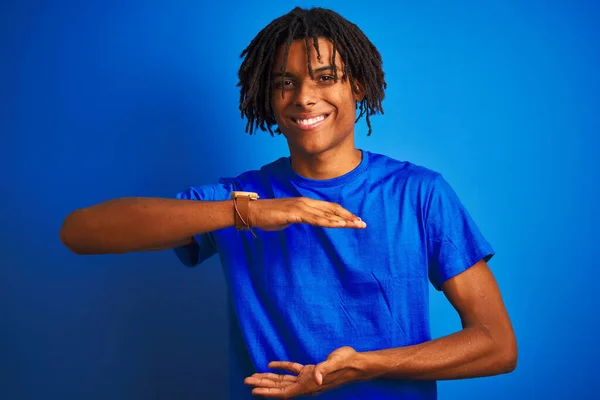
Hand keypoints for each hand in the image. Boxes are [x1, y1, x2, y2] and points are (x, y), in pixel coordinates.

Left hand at [244, 346, 365, 397]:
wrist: (357, 363)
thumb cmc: (346, 363)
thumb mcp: (334, 363)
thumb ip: (324, 370)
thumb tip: (316, 378)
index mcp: (309, 385)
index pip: (284, 392)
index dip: (268, 392)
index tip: (254, 391)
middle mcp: (306, 384)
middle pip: (280, 387)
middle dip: (263, 385)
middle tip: (246, 381)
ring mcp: (307, 378)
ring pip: (283, 380)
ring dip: (269, 378)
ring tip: (254, 376)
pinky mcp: (311, 370)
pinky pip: (292, 370)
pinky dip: (282, 367)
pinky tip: (272, 364)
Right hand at [248, 198, 366, 230]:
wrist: (253, 212)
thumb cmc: (269, 216)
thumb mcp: (289, 219)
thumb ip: (300, 219)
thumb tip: (307, 221)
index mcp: (305, 203)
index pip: (329, 207)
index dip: (343, 213)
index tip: (355, 220)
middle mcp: (306, 202)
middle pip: (332, 209)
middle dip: (348, 216)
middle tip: (362, 223)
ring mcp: (301, 207)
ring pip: (326, 213)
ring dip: (342, 219)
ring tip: (355, 224)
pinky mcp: (294, 213)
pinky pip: (314, 218)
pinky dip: (328, 221)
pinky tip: (338, 224)